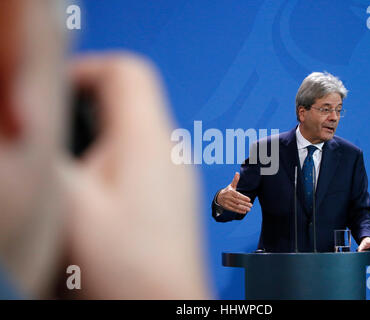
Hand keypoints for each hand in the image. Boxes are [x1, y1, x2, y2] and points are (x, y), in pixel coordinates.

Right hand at [59, 53, 208, 298]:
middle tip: (53, 141)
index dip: (86, 69)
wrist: (169, 307)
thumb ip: (49, 159)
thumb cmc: (132, 272)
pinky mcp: (170, 198)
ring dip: (94, 145)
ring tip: (68, 180)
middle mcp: (169, 152)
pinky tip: (93, 205)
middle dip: (83, 112)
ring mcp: (173, 175)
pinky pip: (137, 165)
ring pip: (129, 136)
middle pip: (128, 102)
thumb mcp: (73, 208)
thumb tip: (33, 130)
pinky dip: (109, 170)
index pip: (127, 72)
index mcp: (149, 141)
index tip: (52, 90)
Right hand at [216, 172, 251, 213]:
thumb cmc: (227, 191)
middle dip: (244, 203)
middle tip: (251, 205)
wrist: (218, 197)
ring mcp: (227, 202)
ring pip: (236, 206)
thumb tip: (237, 173)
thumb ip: (235, 180)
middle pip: (237, 201)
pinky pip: (233, 209)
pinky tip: (244, 211)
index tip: (249, 199)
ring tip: (249, 209)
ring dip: (243, 208)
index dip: (243, 197)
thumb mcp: (231, 186)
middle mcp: (228, 197)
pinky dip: (239, 211)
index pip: (237, 195)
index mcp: (230, 192)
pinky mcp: (226, 207)